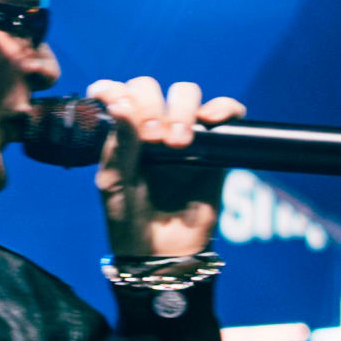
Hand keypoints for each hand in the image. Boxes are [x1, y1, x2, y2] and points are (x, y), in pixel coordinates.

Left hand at [59, 80, 243, 285]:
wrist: (161, 253)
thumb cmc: (128, 218)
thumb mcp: (113, 182)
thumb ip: (118, 143)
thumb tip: (123, 103)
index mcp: (120, 132)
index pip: (117, 92)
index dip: (114, 89)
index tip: (114, 103)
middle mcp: (150, 126)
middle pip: (151, 87)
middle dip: (151, 105)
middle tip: (151, 138)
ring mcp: (184, 133)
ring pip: (186, 93)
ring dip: (181, 109)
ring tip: (178, 143)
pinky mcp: (215, 147)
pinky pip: (227, 114)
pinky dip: (223, 108)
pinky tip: (212, 120)